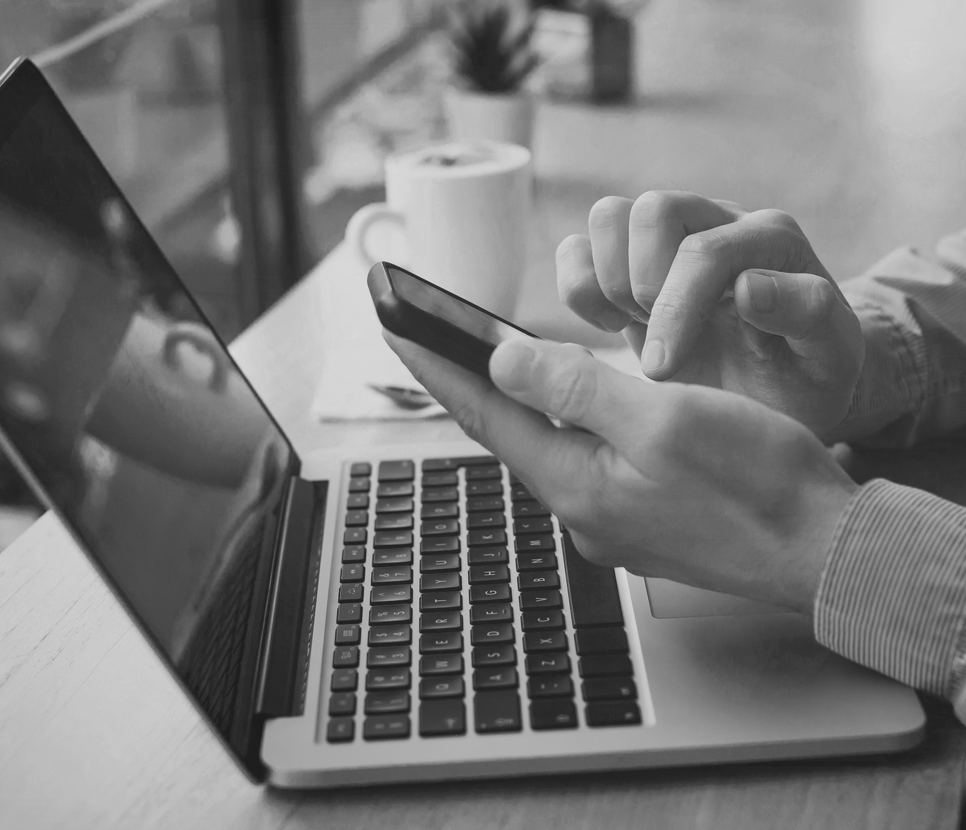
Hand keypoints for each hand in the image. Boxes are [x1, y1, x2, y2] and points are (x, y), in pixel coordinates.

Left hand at [384, 332, 856, 612]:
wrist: (820, 550)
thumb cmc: (758, 484)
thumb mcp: (664, 419)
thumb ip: (576, 389)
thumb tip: (502, 363)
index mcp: (575, 482)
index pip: (482, 414)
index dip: (434, 364)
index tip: (393, 324)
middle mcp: (579, 505)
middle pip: (503, 429)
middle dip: (459, 377)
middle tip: (424, 331)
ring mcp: (606, 514)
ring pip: (541, 442)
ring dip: (506, 397)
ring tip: (477, 356)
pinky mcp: (635, 512)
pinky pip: (578, 454)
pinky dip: (556, 417)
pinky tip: (557, 402)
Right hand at [557, 192, 863, 438]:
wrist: (775, 395)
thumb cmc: (803, 378)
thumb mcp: (830, 358)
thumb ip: (811, 314)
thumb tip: (749, 286)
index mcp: (771, 240)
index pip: (704, 250)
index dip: (676, 308)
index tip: (665, 369)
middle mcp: (717, 223)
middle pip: (651, 209)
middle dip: (643, 285)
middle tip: (661, 343)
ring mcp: (668, 239)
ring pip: (608, 217)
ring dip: (609, 282)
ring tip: (638, 327)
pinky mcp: (628, 264)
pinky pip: (577, 248)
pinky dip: (580, 287)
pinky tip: (612, 324)